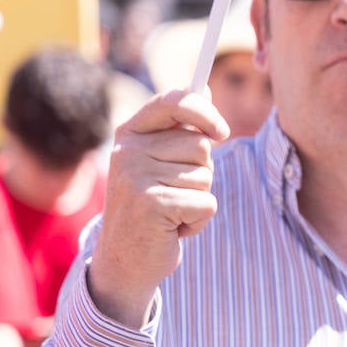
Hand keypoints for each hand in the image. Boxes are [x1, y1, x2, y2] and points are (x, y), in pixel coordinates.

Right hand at [90, 89, 228, 326]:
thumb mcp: (161, 161)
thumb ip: (181, 127)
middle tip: (174, 192)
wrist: (125, 259)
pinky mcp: (151, 204)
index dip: (205, 112)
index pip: (174, 101)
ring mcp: (136, 176)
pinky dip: (198, 221)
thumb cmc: (152, 206)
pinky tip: (173, 228)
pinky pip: (206, 203)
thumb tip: (205, 87)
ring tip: (171, 211)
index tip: (221, 131)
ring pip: (206, 177)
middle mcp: (128, 150)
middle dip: (201, 174)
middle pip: (201, 146)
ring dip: (199, 199)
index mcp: (130, 133)